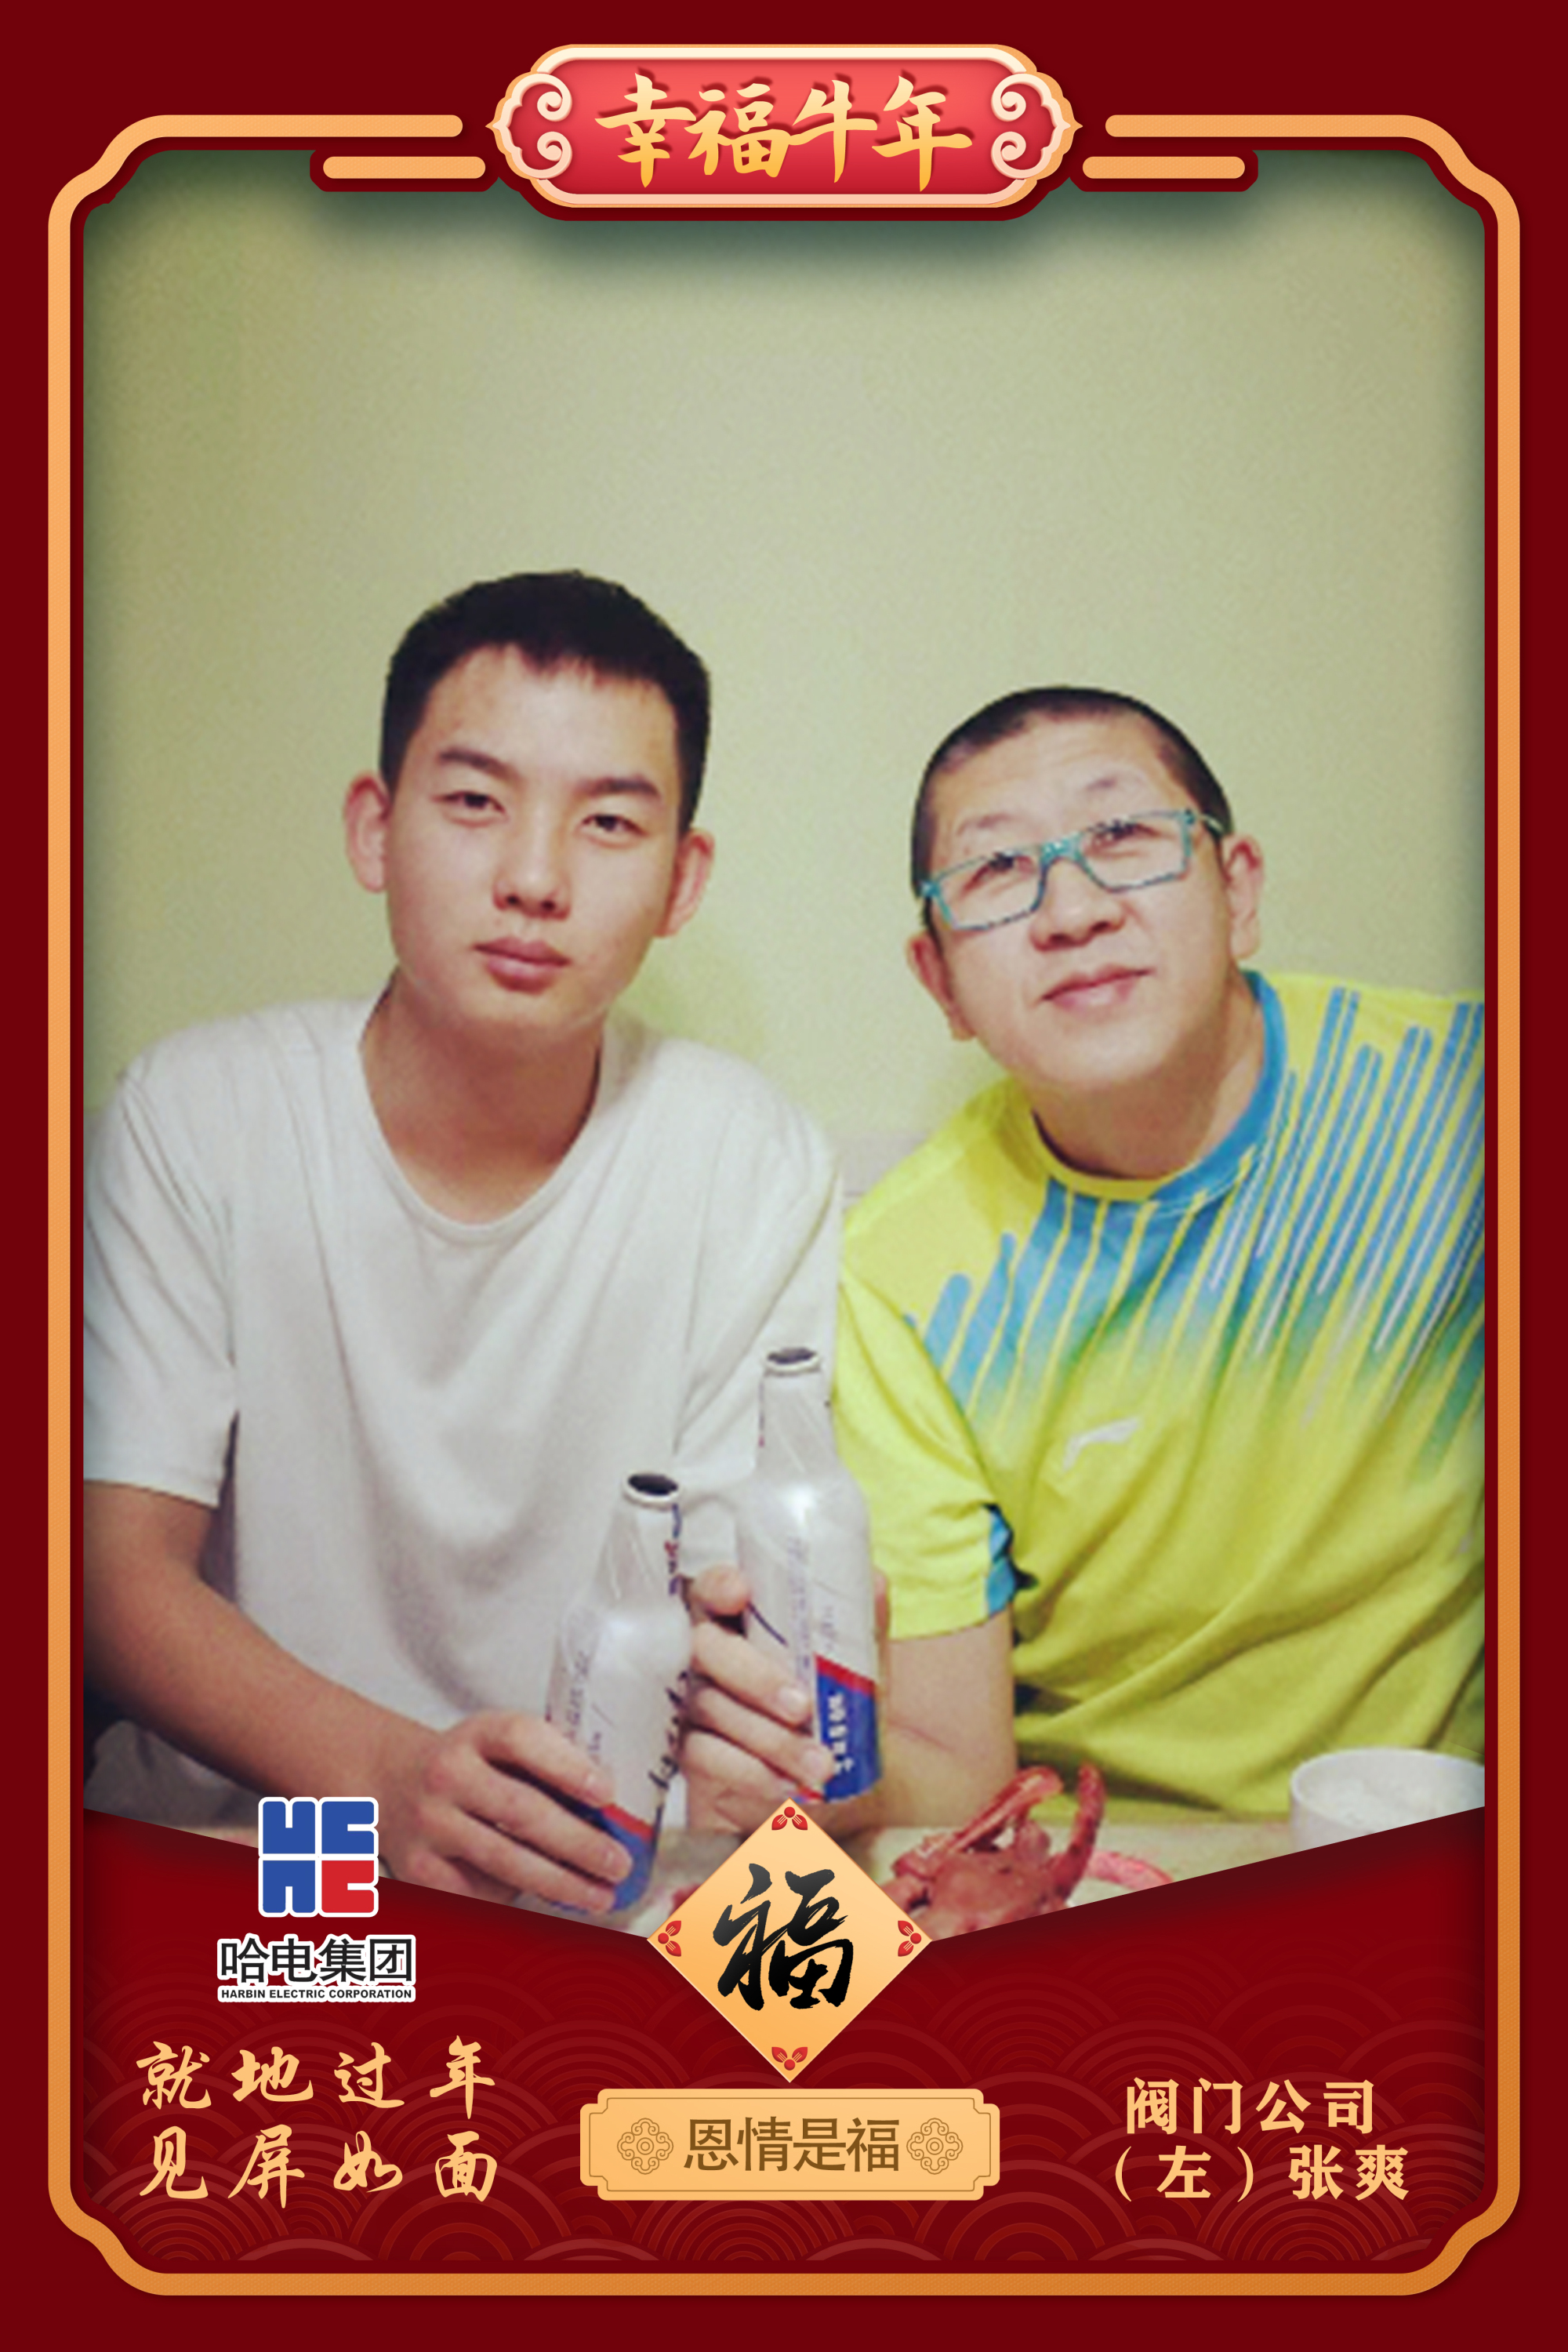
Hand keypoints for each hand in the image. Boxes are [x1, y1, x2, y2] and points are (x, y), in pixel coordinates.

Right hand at [376, 1711, 635, 1910]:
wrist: (389, 1782)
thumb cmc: (468, 1765)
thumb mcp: (497, 1742)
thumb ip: (546, 1760)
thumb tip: (613, 1808)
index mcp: (477, 1733)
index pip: (522, 1738)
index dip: (567, 1765)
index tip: (607, 1792)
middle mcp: (448, 1774)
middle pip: (520, 1809)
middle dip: (577, 1842)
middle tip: (617, 1863)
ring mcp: (430, 1823)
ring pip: (503, 1860)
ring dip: (559, 1883)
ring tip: (599, 1894)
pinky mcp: (418, 1868)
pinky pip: (478, 1891)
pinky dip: (516, 1898)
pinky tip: (550, 1901)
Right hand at [680, 1565, 838, 1834]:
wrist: (820, 1775)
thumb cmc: (828, 1702)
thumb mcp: (851, 1665)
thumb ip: (859, 1623)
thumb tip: (876, 1583)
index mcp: (735, 1619)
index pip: (711, 1588)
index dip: (719, 1585)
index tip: (741, 1593)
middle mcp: (704, 1654)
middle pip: (707, 1648)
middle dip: (756, 1677)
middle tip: (802, 1706)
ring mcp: (691, 1700)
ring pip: (711, 1707)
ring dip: (770, 1738)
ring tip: (820, 1763)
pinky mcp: (689, 1749)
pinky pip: (705, 1755)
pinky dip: (749, 1771)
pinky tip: (787, 1783)